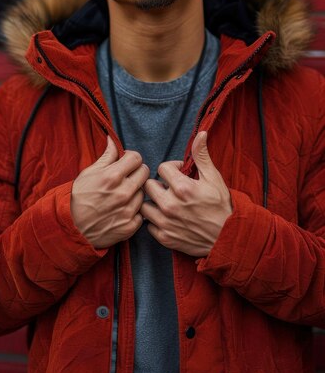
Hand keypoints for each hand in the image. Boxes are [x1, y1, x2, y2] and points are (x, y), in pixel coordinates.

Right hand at [71, 137, 148, 248]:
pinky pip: (141, 211)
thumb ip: (106, 156)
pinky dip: (134, 210)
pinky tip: (122, 210)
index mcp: (112, 176)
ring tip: (121, 195)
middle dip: (137, 171)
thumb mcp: (89, 173)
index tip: (126, 162)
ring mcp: (128, 210)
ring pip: (143, 192)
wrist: (73, 229)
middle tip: (127, 177)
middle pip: (145, 172)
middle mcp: (123, 193)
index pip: (136, 158)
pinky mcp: (131, 225)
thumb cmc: (79, 198)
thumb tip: (113, 139)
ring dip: (135, 191)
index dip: (131, 158)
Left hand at [140, 131, 231, 256]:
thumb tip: (200, 133)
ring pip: (144, 205)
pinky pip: (148, 225)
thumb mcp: (214, 178)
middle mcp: (170, 205)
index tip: (180, 173)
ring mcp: (166, 223)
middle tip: (170, 188)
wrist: (229, 239)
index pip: (162, 168)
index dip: (172, 168)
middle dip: (159, 184)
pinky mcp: (164, 238)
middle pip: (148, 185)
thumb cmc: (222, 207)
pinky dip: (155, 221)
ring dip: (153, 203)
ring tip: (166, 203)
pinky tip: (167, 218)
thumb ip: (202, 155)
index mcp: (182, 188)